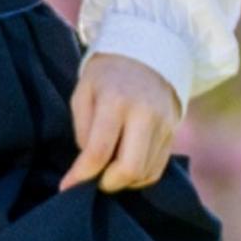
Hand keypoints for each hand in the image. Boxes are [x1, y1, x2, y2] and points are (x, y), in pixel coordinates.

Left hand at [62, 52, 181, 192]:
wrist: (147, 53)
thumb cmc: (106, 76)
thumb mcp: (83, 93)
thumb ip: (83, 131)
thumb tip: (89, 166)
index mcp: (116, 101)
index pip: (99, 152)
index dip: (81, 176)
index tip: (67, 187)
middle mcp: (145, 114)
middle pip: (129, 169)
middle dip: (106, 184)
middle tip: (92, 179)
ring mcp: (164, 124)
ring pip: (144, 174)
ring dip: (122, 181)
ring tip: (107, 169)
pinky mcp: (173, 133)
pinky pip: (157, 169)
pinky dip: (138, 177)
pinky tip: (124, 166)